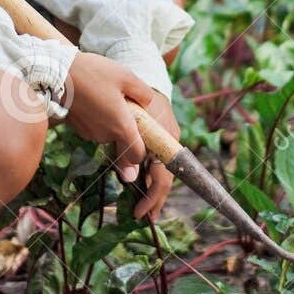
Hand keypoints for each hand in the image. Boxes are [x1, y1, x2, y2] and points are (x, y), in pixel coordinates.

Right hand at [63, 51, 155, 181]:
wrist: (57, 72)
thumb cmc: (94, 73)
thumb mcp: (126, 75)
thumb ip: (143, 93)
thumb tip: (148, 103)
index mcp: (121, 126)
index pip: (137, 156)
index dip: (143, 152)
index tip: (144, 138)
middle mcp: (105, 135)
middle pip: (122, 141)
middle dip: (125, 127)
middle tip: (125, 105)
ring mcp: (89, 133)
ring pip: (108, 133)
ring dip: (111, 121)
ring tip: (106, 96)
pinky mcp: (77, 128)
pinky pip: (94, 127)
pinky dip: (97, 118)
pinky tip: (93, 99)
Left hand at [132, 87, 179, 223]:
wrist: (138, 76)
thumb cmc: (130, 97)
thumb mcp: (123, 123)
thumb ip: (125, 149)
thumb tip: (129, 179)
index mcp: (166, 139)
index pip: (164, 176)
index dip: (153, 197)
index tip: (140, 213)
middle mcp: (170, 141)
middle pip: (166, 176)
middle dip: (155, 199)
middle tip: (144, 217)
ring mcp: (166, 138)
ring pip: (161, 169)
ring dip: (152, 189)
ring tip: (144, 207)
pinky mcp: (159, 135)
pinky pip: (157, 160)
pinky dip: (148, 174)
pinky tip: (142, 184)